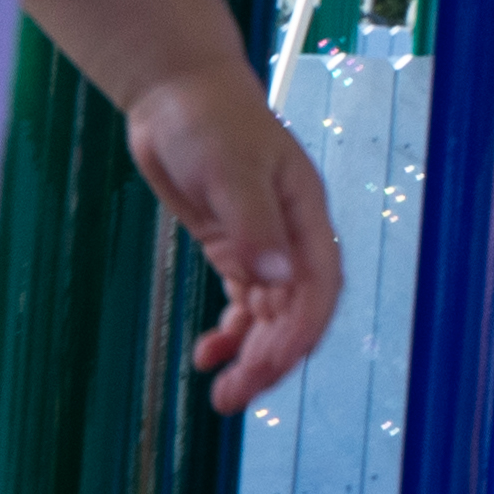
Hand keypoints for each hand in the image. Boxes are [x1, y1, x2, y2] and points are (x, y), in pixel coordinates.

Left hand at [126, 64, 339, 407]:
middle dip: (271, 359)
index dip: (300, 332)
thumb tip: (276, 278)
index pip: (319, 287)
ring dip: (252, 355)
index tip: (270, 366)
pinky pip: (243, 303)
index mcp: (307, 216)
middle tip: (234, 398)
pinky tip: (206, 354)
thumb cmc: (208, 120)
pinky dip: (230, 332)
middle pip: (295, 313)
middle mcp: (292, 236)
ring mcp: (264, 244)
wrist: (174, 95)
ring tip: (222, 395)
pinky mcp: (234, 246)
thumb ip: (253, 223)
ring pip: (270, 316)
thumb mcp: (228, 168)